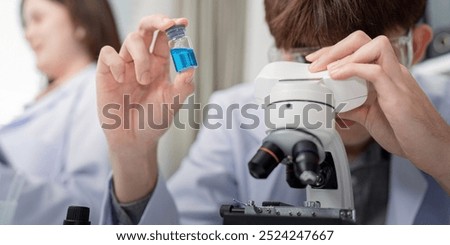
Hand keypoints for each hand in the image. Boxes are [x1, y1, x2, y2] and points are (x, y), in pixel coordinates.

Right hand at [96, 15, 194, 201]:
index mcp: (160, 65)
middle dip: (156, 21)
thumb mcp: (173, 103)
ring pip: (131, 40)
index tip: (182, 24)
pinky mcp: (106, 73)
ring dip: (141, 57)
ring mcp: (124, 66)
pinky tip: (122, 80)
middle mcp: (142, 61)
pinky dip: (116, 62)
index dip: (173, 27)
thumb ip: (183, 85)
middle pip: (146, 29)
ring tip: (144, 81)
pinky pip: (108, 54)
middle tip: (167, 25)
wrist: (134, 140)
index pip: (165, 38)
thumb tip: (191, 67)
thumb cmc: (154, 121)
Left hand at [307, 30, 449, 191]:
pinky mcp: (398, 94)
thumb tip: (334, 105)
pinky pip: (376, 70)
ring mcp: (397, 80)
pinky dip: (353, 69)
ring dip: (344, 55)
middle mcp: (392, 72)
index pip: (359, 48)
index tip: (315, 61)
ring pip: (374, 46)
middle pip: (364, 40)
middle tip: (315, 63)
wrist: (431, 149)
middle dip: (335, 48)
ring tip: (326, 70)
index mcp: (385, 75)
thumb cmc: (406, 133)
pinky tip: (337, 77)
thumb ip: (354, 107)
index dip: (335, 51)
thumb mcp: (371, 117)